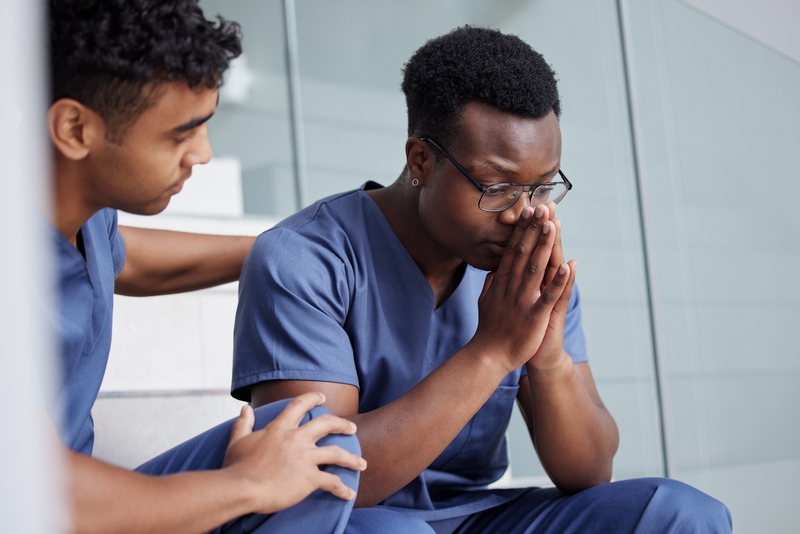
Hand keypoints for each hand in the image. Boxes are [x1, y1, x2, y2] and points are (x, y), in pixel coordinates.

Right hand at [221, 392, 365, 514]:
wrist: (241, 488)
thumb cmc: (236, 467)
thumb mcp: (237, 441)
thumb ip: (243, 423)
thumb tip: (245, 408)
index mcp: (279, 429)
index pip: (299, 406)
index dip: (312, 399)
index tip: (322, 397)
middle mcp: (296, 439)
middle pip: (326, 424)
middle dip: (342, 424)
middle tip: (352, 427)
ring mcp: (305, 458)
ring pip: (337, 453)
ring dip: (352, 458)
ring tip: (361, 463)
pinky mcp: (309, 478)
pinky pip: (332, 482)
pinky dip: (342, 489)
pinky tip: (349, 494)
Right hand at [472, 204, 571, 372]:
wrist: (489, 357)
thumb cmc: (490, 330)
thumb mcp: (486, 301)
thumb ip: (492, 283)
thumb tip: (494, 268)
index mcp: (502, 282)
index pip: (512, 250)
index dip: (522, 230)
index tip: (528, 211)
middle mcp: (512, 287)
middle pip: (524, 253)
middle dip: (534, 230)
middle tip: (542, 207)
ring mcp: (523, 301)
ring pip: (536, 268)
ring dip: (545, 246)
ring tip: (552, 225)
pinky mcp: (534, 316)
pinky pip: (549, 296)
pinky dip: (559, 281)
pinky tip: (568, 266)